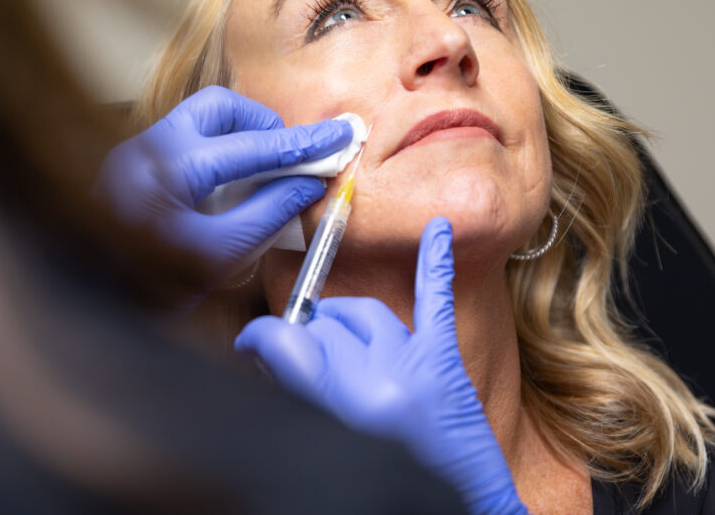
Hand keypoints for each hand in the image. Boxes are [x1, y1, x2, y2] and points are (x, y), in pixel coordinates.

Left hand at [95, 86, 351, 268]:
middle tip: (292, 157)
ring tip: (263, 170)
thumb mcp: (221, 257)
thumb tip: (309, 184)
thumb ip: (269, 214)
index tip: (340, 135)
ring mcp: (133, 150)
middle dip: (264, 125)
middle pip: (222, 106)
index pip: (253, 145)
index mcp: (170, 168)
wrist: (90, 303)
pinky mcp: (129, 162)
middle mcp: (147, 144)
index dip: (303, 143)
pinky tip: (230, 183)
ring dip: (239, 134)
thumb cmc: (149, 288)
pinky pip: (183, 139)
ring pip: (200, 117)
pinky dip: (215, 150)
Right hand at [234, 217, 527, 514]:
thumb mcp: (329, 446)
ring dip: (338, 319)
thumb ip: (298, 399)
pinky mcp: (445, 361)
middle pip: (322, 327)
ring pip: (362, 313)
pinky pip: (436, 300)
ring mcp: (419, 365)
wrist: (463, 511)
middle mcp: (384, 380)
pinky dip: (436, 260)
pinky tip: (440, 227)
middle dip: (298, 337)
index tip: (250, 345)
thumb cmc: (395, 490)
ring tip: (326, 336)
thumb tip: (272, 359)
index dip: (258, 338)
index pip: (286, 344)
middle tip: (288, 357)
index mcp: (348, 409)